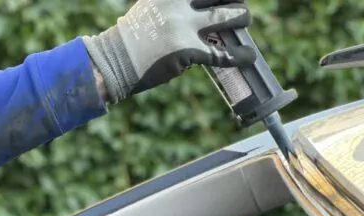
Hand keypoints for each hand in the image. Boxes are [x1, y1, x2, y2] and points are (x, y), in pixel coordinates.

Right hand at [83, 0, 255, 103]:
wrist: (115, 61)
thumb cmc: (135, 35)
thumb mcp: (152, 5)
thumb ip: (176, 3)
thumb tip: (207, 7)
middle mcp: (177, 3)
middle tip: (239, 5)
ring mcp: (183, 26)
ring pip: (226, 17)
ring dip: (241, 18)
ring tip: (245, 20)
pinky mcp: (187, 51)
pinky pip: (221, 53)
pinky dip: (238, 55)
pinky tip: (248, 56)